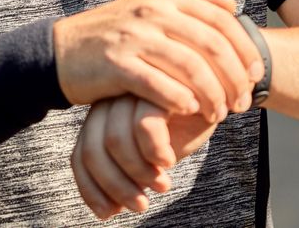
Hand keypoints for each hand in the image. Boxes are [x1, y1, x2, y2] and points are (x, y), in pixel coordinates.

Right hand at [54, 0, 262, 121]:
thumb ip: (193, 5)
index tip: (255, 77)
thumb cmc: (114, 35)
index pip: (222, 22)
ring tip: (219, 115)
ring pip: (190, 67)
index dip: (244, 51)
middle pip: (211, 45)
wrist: (60, 51)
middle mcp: (153, 11)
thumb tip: (232, 4)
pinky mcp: (117, 63)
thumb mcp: (152, 9)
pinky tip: (189, 112)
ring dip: (211, 95)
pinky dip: (180, 99)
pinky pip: (158, 84)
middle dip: (233, 78)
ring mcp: (134, 36)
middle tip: (241, 104)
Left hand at [71, 95, 218, 219]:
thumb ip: (126, 171)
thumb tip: (107, 210)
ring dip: (138, 173)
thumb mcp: (150, 152)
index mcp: (103, 115)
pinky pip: (144, 124)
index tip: (109, 213)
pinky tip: (169, 161)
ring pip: (115, 140)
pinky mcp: (157, 85)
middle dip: (115, 186)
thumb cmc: (184, 126)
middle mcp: (111, 99)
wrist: (218, 96)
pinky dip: (155, 151)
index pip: (80, 155)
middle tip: (141, 205)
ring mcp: (131, 90)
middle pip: (93, 150)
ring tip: (162, 185)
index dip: (90, 188)